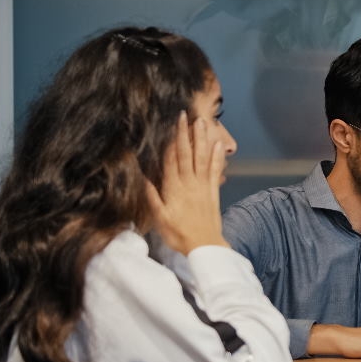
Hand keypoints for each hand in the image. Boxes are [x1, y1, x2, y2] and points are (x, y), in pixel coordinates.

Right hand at [145, 112, 227, 253]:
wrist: (205, 246)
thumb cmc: (179, 234)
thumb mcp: (159, 218)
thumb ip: (151, 197)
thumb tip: (142, 177)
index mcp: (174, 188)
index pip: (171, 160)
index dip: (170, 142)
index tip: (170, 125)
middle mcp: (190, 183)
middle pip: (187, 154)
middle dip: (185, 134)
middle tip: (185, 115)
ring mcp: (203, 186)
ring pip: (202, 158)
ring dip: (202, 139)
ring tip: (202, 122)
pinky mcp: (214, 191)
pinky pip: (216, 170)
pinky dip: (217, 157)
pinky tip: (218, 144)